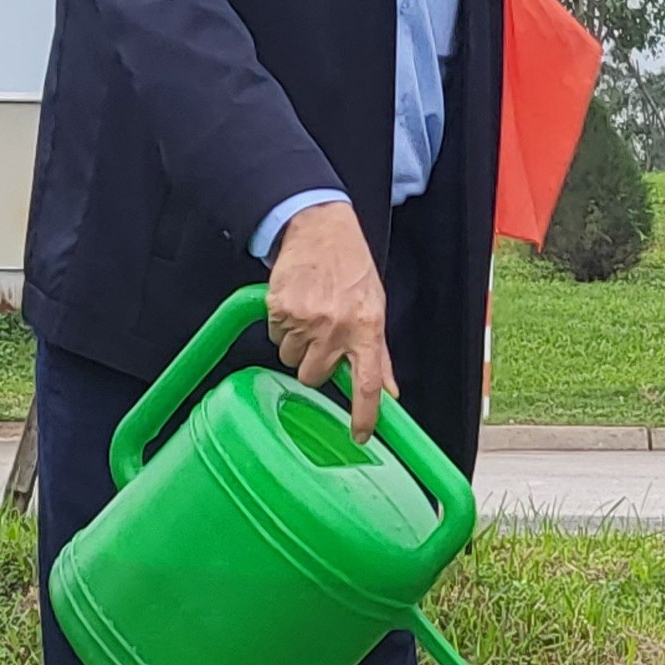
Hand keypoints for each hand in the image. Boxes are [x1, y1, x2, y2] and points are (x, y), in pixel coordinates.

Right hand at [268, 200, 392, 441]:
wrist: (320, 229)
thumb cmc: (351, 268)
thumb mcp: (376, 308)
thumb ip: (380, 354)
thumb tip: (390, 392)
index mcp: (366, 328)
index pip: (368, 384)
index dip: (364, 415)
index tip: (359, 436)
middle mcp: (336, 327)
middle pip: (313, 376)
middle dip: (314, 364)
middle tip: (322, 338)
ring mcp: (306, 319)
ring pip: (290, 359)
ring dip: (296, 344)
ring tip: (309, 315)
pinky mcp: (279, 309)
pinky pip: (274, 336)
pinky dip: (281, 326)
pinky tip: (295, 304)